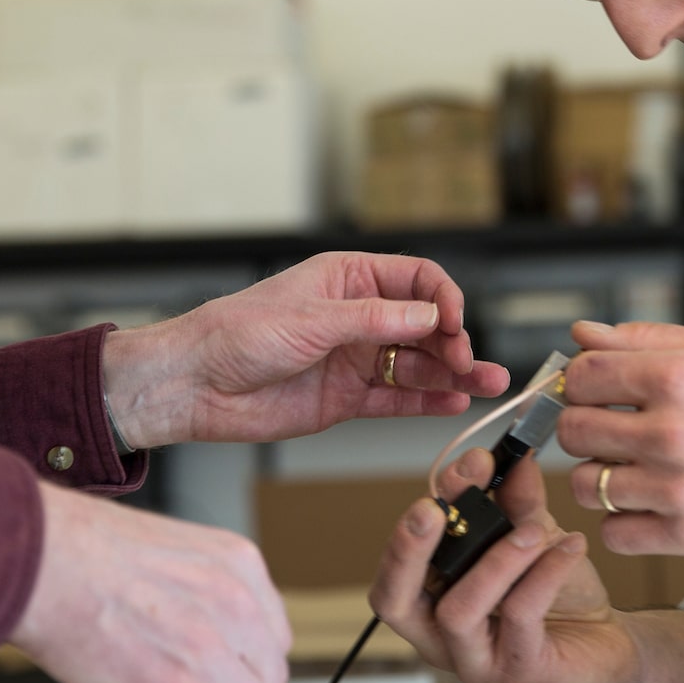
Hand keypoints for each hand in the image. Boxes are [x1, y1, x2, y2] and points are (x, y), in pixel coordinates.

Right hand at [10, 482, 289, 682]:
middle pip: (270, 680)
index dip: (241, 659)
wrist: (43, 561)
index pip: (274, 636)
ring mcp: (210, 651)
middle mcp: (237, 605)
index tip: (215, 665)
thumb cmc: (83, 549)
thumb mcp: (172, 550)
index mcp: (239, 564)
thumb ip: (205, 589)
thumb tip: (214, 638)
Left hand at [103, 252, 508, 447]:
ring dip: (453, 374)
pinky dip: (427, 401)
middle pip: (424, 324)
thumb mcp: (311, 318)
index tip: (456, 323)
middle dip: (455, 341)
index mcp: (348, 278)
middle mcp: (357, 317)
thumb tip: (431, 316)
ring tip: (488, 386)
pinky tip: (455, 404)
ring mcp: (354, 358)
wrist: (194, 384)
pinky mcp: (345, 398)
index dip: (443, 298)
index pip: (416, 279)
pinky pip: (396, 398)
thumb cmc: (238, 333)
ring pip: (417, 364)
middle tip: (471, 363)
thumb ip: (375, 320)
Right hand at [369, 448, 635, 682]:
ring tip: (533, 531)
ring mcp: (476, 661)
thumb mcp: (532, 536)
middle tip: (434, 507)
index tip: (465, 467)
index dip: (416, 518)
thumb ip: (516, 501)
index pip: (397, 564)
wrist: (611, 643)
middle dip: (408, 549)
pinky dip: (543, 573)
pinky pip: (520, 617)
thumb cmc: (561, 597)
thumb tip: (514, 458)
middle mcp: (441, 636)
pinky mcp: (518, 673)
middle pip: (394, 601)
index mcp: (432, 598)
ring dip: (495, 560)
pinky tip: (571, 546)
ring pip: (458, 610)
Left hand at [559, 320, 683, 561]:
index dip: (580, 382)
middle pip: (572, 430)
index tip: (597, 392)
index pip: (582, 375)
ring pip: (584, 485)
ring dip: (600, 477)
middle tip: (612, 431)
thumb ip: (650, 338)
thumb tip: (582, 334)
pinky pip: (614, 534)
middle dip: (583, 427)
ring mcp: (679, 488)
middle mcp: (673, 431)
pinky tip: (650, 505)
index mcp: (681, 374)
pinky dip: (623, 522)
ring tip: (633, 469)